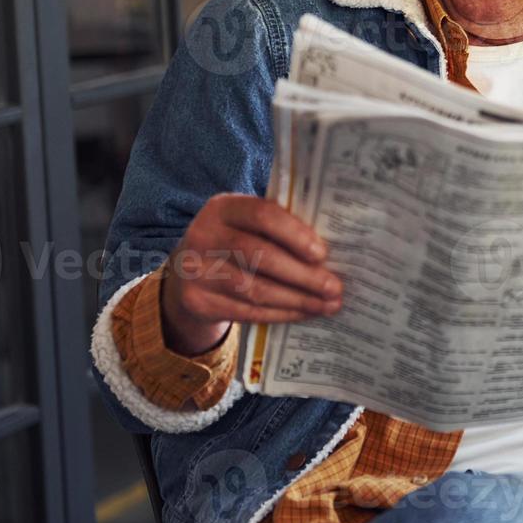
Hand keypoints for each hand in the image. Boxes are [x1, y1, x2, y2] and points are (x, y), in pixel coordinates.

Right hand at [160, 194, 341, 355]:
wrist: (187, 271)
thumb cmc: (235, 241)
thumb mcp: (247, 224)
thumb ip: (279, 227)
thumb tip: (333, 251)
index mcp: (223, 207)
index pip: (263, 215)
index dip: (295, 235)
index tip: (324, 254)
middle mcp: (204, 235)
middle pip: (261, 256)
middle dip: (303, 275)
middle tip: (335, 287)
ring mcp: (195, 270)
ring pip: (255, 289)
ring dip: (297, 299)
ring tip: (327, 305)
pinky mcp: (196, 301)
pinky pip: (246, 311)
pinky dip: (280, 314)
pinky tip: (303, 313)